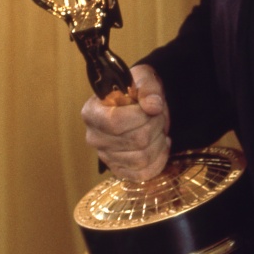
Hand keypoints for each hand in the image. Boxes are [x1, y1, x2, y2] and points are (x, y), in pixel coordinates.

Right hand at [81, 64, 170, 180]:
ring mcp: (105, 156)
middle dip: (156, 126)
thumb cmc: (137, 90)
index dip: (142, 115)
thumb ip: (148, 88)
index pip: (117, 122)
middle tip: (157, 116)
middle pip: (136, 141)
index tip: (150, 106)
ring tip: (158, 129)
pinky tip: (161, 145)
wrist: (138, 104)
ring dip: (159, 142)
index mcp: (92, 112)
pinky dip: (158, 161)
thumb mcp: (143, 78)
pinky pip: (142, 175)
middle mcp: (94, 137)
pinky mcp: (118, 169)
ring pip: (142, 158)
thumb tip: (153, 107)